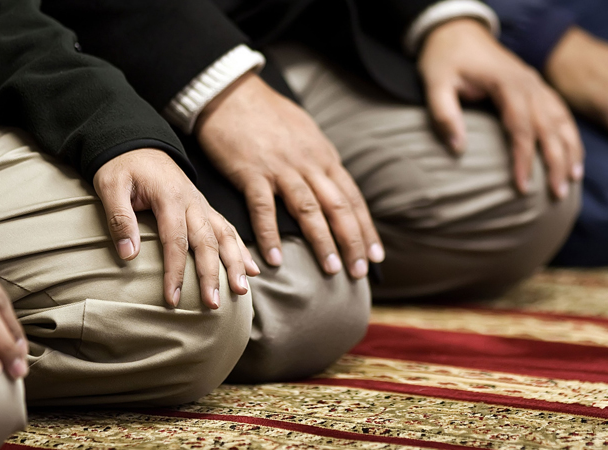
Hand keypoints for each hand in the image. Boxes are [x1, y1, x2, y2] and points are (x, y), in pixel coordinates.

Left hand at [94, 149, 258, 308]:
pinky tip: (252, 270)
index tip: (173, 300)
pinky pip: (228, 229)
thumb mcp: (110, 185)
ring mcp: (202, 205)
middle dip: (213, 275)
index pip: (175, 241)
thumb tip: (128, 255)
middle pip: (207, 243)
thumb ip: (120, 218)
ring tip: (242, 291)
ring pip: (225, 236)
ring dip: (236, 264)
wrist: (138, 143)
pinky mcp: (205, 208)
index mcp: (170, 197)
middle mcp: (192, 202)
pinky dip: (242, 250)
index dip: (175, 272)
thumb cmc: (122, 166)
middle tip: (213, 304)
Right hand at [194, 73, 383, 278]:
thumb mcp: (306, 134)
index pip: (352, 199)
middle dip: (352, 242)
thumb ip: (320, 161)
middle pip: (338, 208)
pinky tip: (275, 259)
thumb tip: (333, 184)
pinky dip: (271, 234)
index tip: (376, 257)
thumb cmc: (268, 115)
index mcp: (324, 157)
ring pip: (309, 210)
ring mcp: (282, 168)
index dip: (366, 229)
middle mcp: (309, 164)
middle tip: (359, 272)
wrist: (231, 93)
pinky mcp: (252, 172)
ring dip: (322, 242)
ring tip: (331, 270)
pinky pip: (264, 208)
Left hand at [418, 19, 583, 198]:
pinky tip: (574, 157)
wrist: (457, 32)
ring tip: (573, 180)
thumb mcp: (435, 84)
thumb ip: (444, 115)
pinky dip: (571, 136)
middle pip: (549, 127)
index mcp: (506, 83)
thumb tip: (458, 150)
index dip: (523, 159)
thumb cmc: (445, 60)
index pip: (521, 127)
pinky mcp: (537, 87)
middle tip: (558, 194)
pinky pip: (561, 113)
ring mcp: (537, 84)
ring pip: (562, 120)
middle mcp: (529, 83)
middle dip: (556, 162)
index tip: (522, 187)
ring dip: (570, 150)